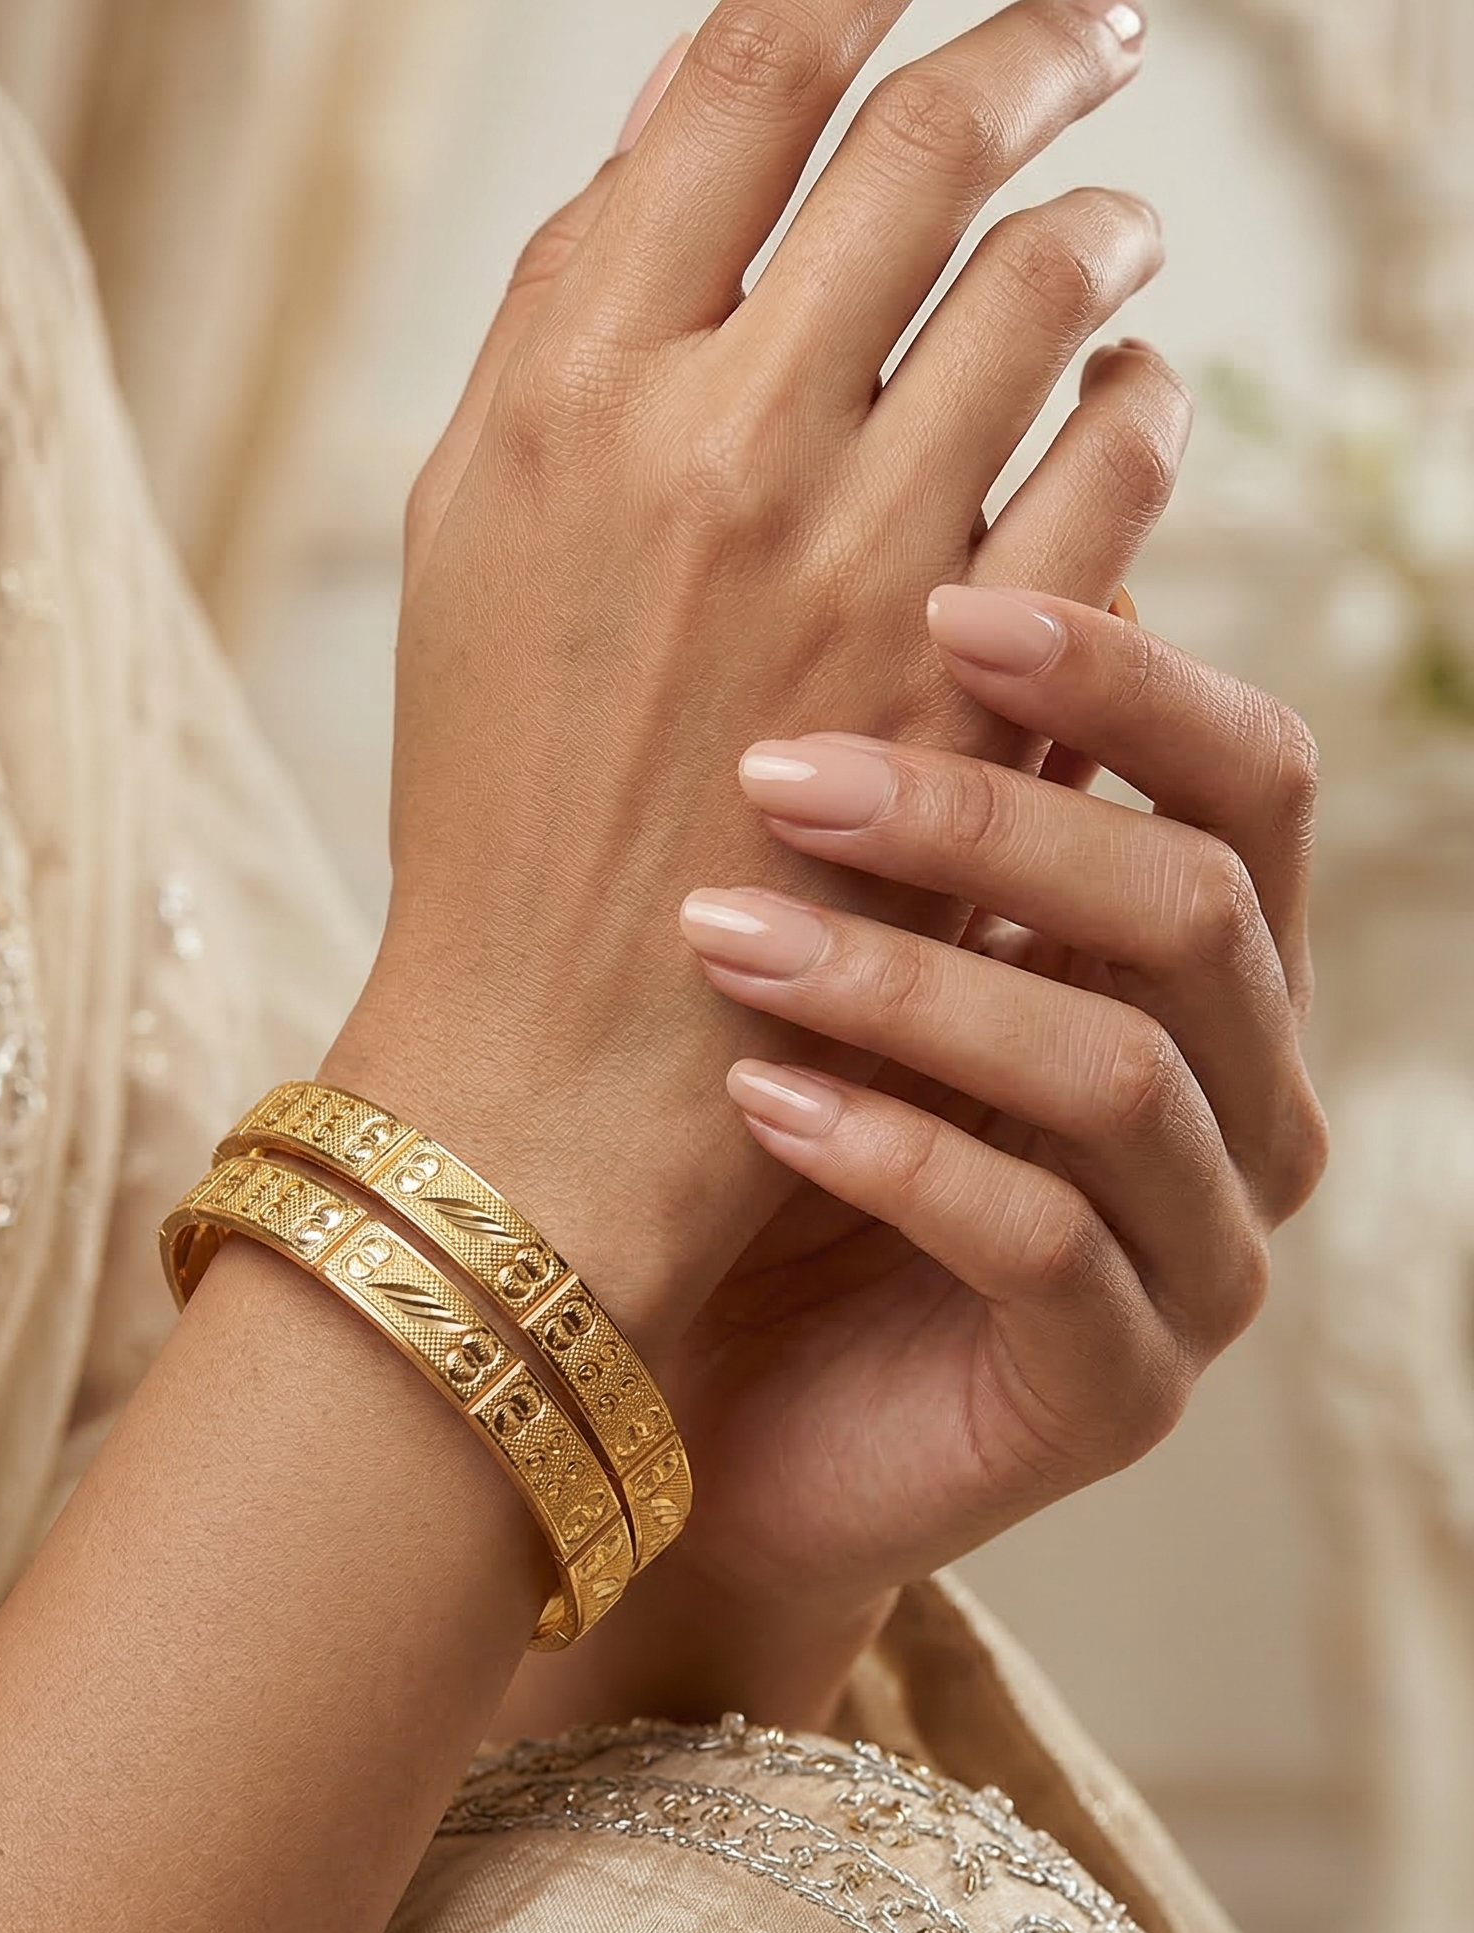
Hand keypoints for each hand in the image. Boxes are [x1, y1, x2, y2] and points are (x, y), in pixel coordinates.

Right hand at [325, 0, 1169, 1358]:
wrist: (557, 1062)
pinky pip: (1110, 480)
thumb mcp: (472, 525)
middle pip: (917, 146)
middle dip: (1033, 46)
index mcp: (558, 383)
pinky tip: (1144, 389)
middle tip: (1098, 19)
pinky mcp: (970, 684)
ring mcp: (854, 564)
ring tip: (1121, 213)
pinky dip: (1142, 405)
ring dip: (1100, 222)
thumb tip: (696, 103)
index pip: (740, 73)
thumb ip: (573, 312)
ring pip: (1038, 293)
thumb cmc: (496, 790)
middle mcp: (709, 441)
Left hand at [498, 576, 1325, 1732]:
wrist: (680, 1388)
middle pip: (1198, 908)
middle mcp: (1245, 1105)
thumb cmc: (758, 1123)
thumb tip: (948, 540)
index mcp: (1212, 966)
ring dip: (911, 984)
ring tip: (722, 934)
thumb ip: (928, 780)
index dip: (1125, 675)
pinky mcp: (1119, 1392)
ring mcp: (1199, 1261)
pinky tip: (758, 1101)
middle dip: (983, 819)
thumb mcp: (848, 925)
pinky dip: (897, 1155)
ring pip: (1116, 1075)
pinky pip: (1043, 1248)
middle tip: (775, 774)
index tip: (944, 591)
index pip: (1252, 777)